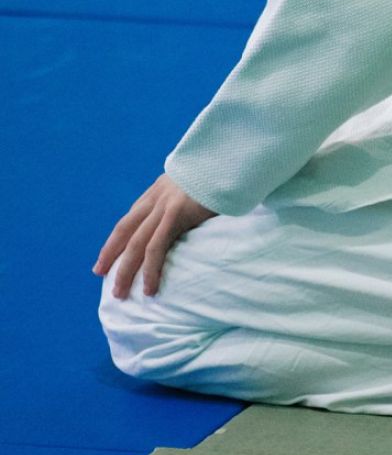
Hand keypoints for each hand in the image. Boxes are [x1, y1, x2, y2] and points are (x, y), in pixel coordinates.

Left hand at [93, 174, 216, 297]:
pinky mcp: (176, 215)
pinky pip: (157, 247)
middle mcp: (155, 199)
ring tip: (120, 293)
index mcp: (157, 192)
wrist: (227, 161)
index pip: (128, 221)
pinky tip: (149, 287)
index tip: (105, 260)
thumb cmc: (220, 176)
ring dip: (126, 271)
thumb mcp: (195, 186)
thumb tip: (190, 213)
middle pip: (124, 232)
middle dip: (110, 256)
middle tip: (101, 277)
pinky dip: (150, 269)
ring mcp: (164, 207)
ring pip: (136, 244)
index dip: (114, 242)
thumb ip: (186, 199)